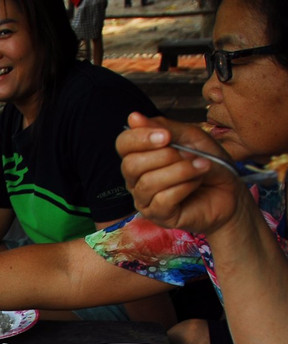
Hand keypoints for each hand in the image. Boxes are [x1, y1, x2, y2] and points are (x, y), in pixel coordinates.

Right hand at [118, 111, 253, 234]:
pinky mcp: (158, 216)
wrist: (230, 191)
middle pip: (130, 165)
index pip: (123, 144)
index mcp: (141, 157)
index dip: (140, 138)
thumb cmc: (209, 164)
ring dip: (180, 171)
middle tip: (188, 154)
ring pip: (147, 183)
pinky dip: (184, 187)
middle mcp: (136, 180)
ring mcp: (145, 200)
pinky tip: (196, 183)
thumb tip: (133, 117)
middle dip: (162, 156)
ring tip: (201, 167)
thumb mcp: (190, 138)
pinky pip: (162, 200)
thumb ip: (163, 127)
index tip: (166, 136)